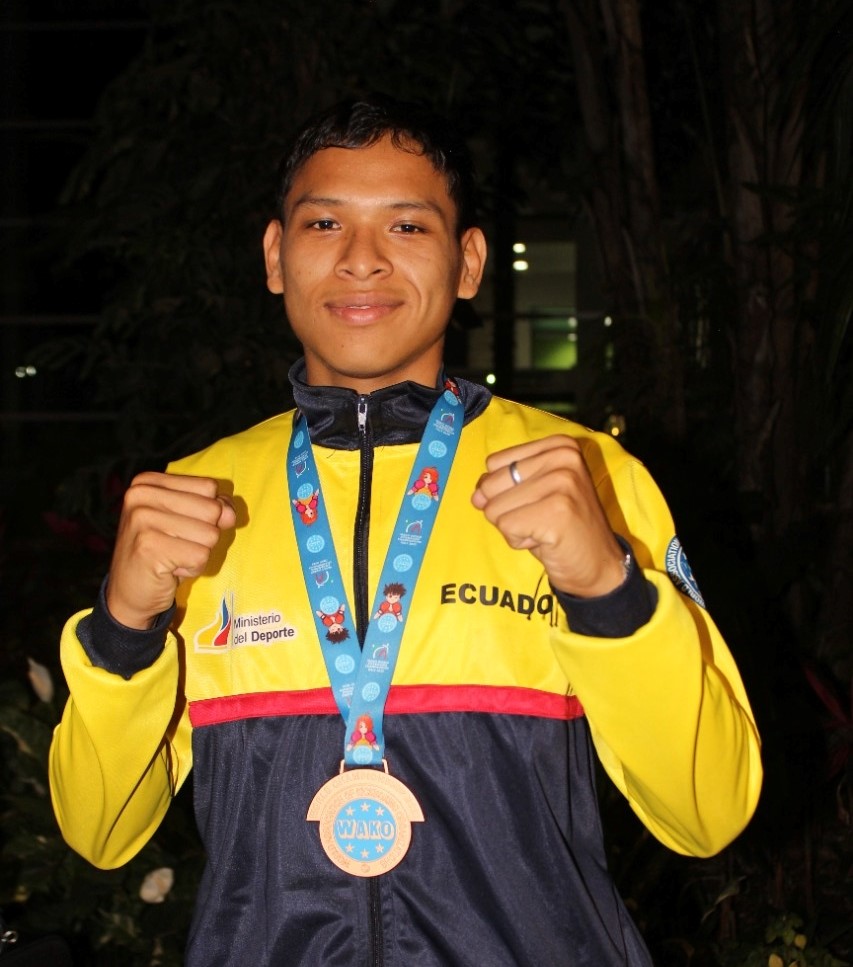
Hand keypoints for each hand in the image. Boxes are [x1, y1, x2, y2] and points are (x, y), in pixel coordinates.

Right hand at [106, 472, 236, 628]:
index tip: (179, 528)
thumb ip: (212, 508)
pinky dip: (193, 569)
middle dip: (205, 535)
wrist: (129, 593)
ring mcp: (142, 520)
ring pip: (210, 534)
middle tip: (176, 546)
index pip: (208, 487)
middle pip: (212, 509)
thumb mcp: (189, 522)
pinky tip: (169, 570)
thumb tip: (230, 513)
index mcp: (148, 482)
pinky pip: (201, 556)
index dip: (207, 514)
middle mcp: (141, 495)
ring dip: (199, 553)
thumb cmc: (163, 554)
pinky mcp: (148, 547)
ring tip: (173, 558)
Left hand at [471, 435, 624, 596]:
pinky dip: (519, 541)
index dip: (505, 491)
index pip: (494, 463)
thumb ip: (501, 485)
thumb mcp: (533, 494)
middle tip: (542, 519)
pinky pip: (506, 527)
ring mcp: (563, 482)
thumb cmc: (561, 528)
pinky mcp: (557, 511)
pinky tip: (546, 541)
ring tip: (544, 529)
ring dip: (514, 527)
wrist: (598, 565)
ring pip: (495, 508)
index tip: (539, 501)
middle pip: (491, 484)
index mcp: (560, 445)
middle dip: (508, 510)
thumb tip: (476, 496)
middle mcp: (564, 457)